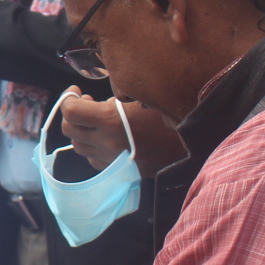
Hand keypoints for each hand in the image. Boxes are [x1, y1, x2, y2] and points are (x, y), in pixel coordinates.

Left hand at [57, 89, 188, 174]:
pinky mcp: (121, 172)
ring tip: (96, 120)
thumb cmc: (172, 117)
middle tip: (86, 103)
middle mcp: (107, 143)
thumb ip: (114, 101)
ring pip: (79, 147)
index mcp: (111, 121)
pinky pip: (95, 159)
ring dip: (82, 131)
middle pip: (69, 130)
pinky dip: (94, 147)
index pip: (71, 112)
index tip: (76, 92)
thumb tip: (93, 103)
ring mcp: (113, 161)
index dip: (68, 99)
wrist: (196, 148)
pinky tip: (106, 138)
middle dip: (72, 114)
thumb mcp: (143, 99)